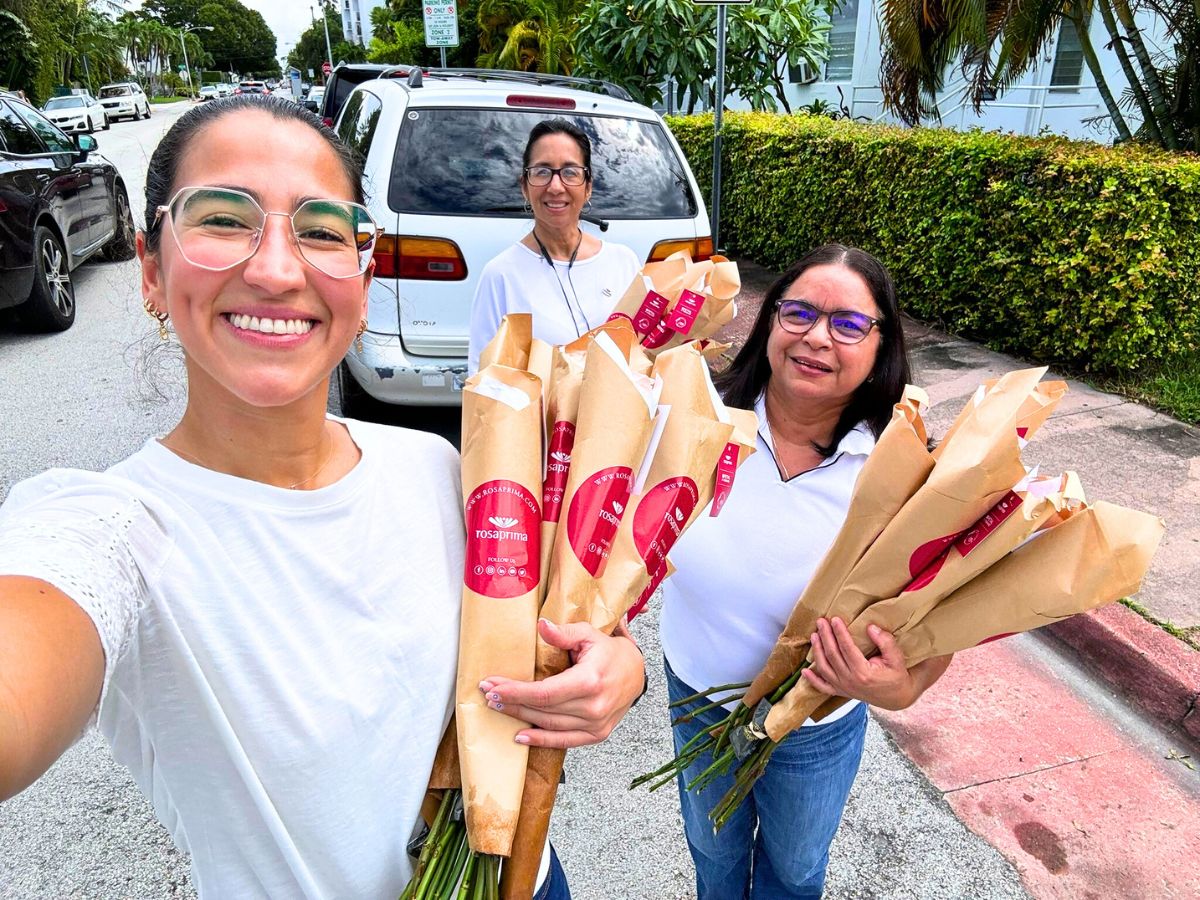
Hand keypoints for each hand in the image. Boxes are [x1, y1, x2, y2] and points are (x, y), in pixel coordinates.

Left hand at [478, 618, 645, 749]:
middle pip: (542, 709)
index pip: (544, 692)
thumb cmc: (611, 652)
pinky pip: (564, 741)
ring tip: (500, 707)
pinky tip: (521, 736)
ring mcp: (596, 724)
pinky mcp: (597, 734)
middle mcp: (593, 706)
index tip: (493, 686)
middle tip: (488, 695)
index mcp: (590, 680)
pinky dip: (541, 741)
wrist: (637, 674)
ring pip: (549, 725)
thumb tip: (541, 626)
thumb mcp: (589, 634)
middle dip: (512, 701)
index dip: (515, 691)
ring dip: (521, 717)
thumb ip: (564, 633)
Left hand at [801, 617, 950, 710]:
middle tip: (821, 621)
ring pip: (824, 667)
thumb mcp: (897, 658)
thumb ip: (885, 642)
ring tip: (814, 635)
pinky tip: (804, 671)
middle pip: (832, 655)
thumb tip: (871, 628)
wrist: (897, 698)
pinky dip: (812, 680)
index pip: (846, 648)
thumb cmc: (897, 676)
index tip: (835, 619)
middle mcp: (850, 681)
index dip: (839, 632)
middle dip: (826, 636)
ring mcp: (844, 688)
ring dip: (817, 650)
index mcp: (863, 673)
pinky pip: (823, 687)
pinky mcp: (841, 692)